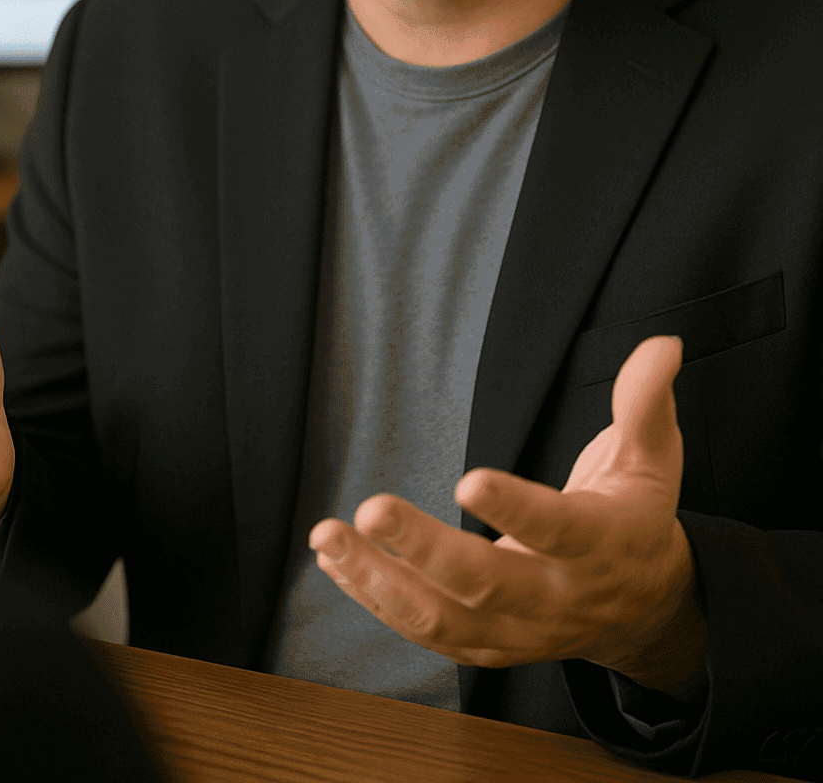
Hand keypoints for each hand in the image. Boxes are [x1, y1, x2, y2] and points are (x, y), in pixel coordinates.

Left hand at [308, 335, 707, 699]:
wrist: (645, 609)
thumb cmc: (637, 517)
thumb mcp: (653, 457)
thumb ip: (646, 402)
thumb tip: (662, 346)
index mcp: (601, 545)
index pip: (559, 528)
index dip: (516, 508)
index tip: (467, 479)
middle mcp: (557, 596)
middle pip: (487, 583)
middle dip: (424, 550)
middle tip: (372, 508)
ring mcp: (519, 630)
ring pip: (444, 620)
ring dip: (380, 581)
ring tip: (329, 537)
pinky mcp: (487, 645)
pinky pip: (426, 632)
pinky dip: (376, 598)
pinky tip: (337, 561)